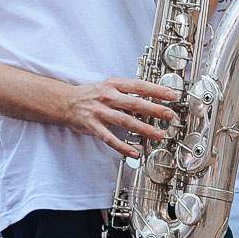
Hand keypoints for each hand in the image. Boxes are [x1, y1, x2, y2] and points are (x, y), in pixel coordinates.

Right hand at [63, 77, 180, 156]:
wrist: (65, 101)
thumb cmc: (91, 94)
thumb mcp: (109, 86)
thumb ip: (127, 92)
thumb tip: (150, 98)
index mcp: (114, 84)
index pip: (139, 86)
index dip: (157, 90)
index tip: (172, 95)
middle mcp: (108, 97)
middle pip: (135, 104)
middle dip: (155, 110)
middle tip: (169, 115)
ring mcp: (100, 112)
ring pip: (125, 121)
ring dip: (144, 129)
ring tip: (158, 135)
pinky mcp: (93, 126)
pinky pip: (110, 139)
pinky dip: (123, 147)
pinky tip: (134, 153)